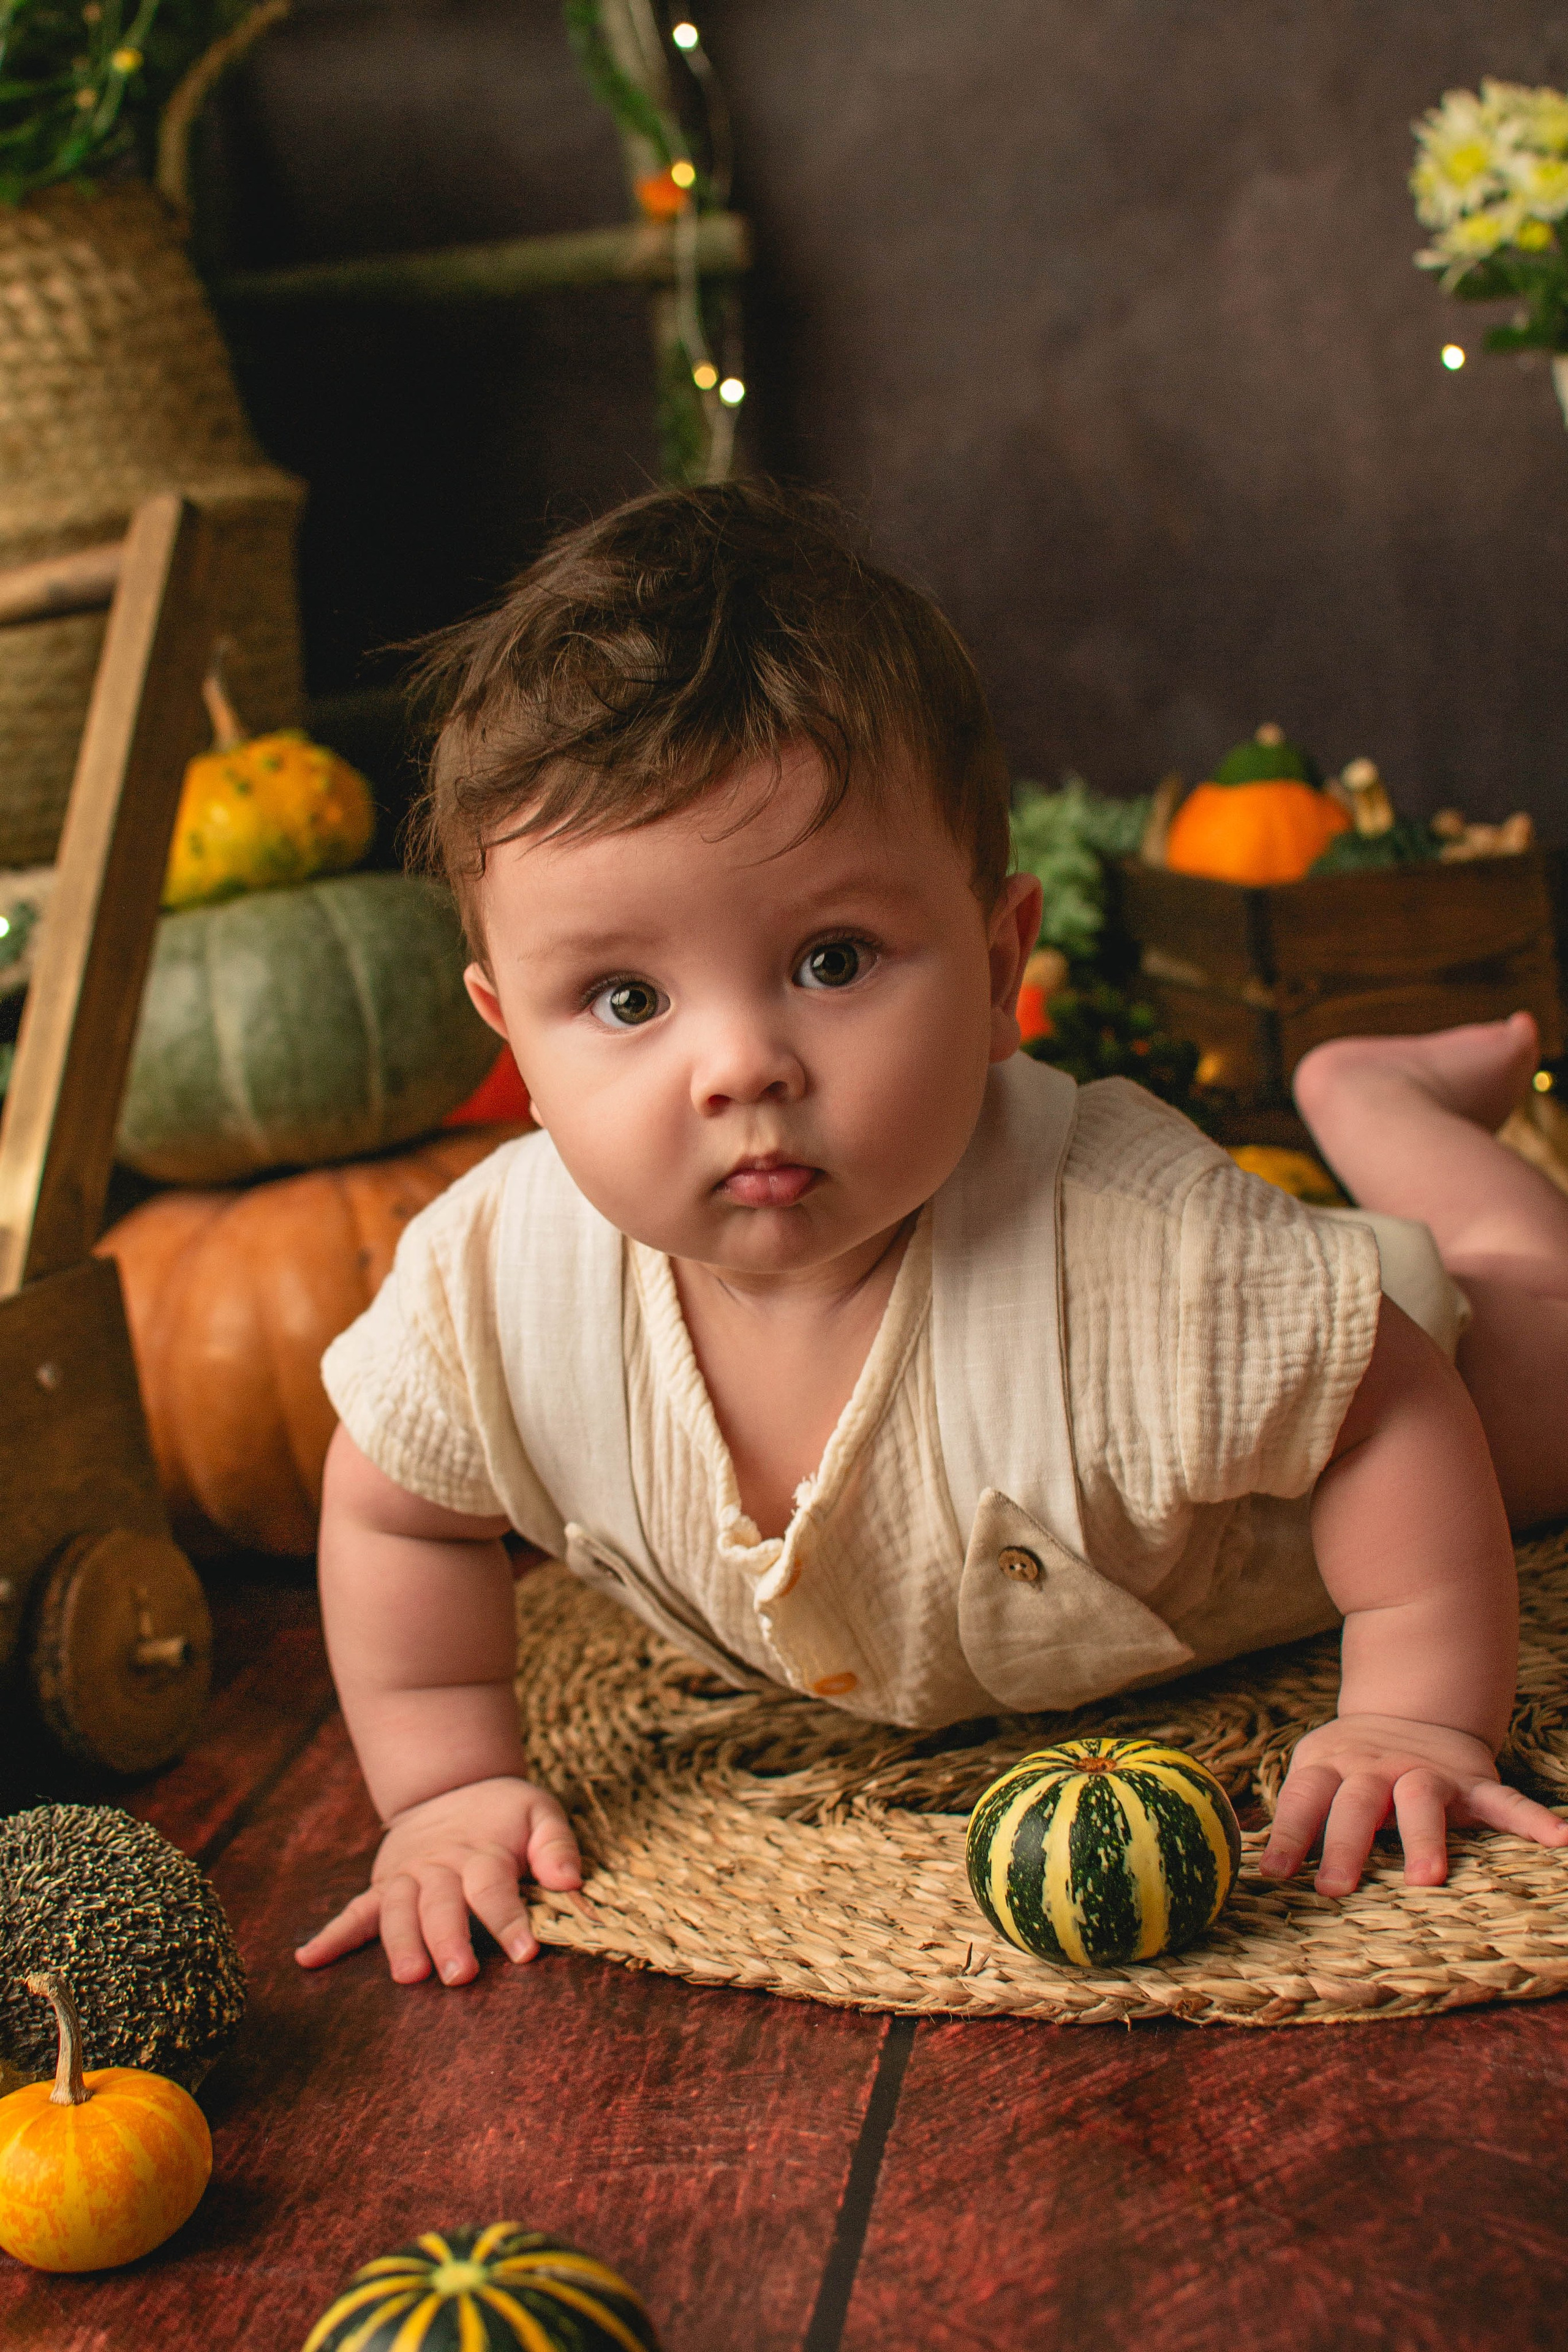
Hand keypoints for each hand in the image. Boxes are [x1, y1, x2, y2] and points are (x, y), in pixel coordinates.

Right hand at [294, 1775, 581, 1985]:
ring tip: (408, 1976)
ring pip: (399, 1910)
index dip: (509, 1919)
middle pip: (443, 1904)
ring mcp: (408, 1876)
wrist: (453, 1786)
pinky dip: (332, 1933)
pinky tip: (308, 1960)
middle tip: (460, 1976)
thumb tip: (571, 1882)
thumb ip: (557, 1846)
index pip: (495, 1888)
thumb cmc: (505, 1813)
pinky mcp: (384, 1886)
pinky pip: (355, 1910)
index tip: (526, 1953)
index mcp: (483, 1852)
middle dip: (450, 1939)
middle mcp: (441, 1866)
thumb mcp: (540, 1812)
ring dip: (401, 1942)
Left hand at [1260, 1713, 1567, 1895]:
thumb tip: (1249, 1871)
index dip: (1288, 1835)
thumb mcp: (1317, 1774)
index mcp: (1331, 1767)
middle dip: (1345, 1843)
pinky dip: (1530, 1820)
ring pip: (1422, 1800)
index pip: (1304, 1800)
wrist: (1412, 1706)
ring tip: (1427, 1879)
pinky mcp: (1471, 1782)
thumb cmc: (1350, 1765)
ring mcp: (1426, 1773)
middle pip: (1357, 1803)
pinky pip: (1503, 1802)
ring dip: (1423, 1837)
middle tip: (1335, 1888)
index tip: (1273, 1873)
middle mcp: (1376, 1769)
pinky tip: (1558, 1840)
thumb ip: (1298, 1818)